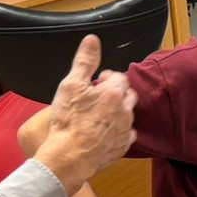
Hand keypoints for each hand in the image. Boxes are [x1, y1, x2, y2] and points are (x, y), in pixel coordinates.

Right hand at [31, 35, 136, 194]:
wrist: (69, 157)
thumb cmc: (68, 120)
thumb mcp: (71, 85)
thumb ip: (84, 61)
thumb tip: (92, 40)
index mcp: (114, 93)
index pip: (119, 77)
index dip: (106, 78)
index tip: (94, 84)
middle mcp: (125, 110)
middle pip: (128, 94)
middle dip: (115, 93)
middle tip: (96, 98)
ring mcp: (126, 130)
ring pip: (127, 114)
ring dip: (117, 111)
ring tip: (97, 115)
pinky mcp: (122, 146)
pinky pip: (126, 134)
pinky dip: (118, 130)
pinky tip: (103, 132)